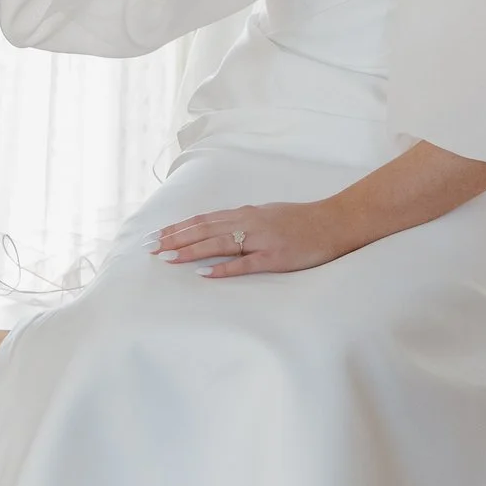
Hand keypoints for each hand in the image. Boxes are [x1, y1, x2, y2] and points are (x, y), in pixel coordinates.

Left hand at [153, 197, 347, 276]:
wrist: (335, 222)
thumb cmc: (303, 220)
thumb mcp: (268, 214)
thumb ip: (244, 221)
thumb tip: (220, 228)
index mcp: (246, 213)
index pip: (204, 219)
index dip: (178, 227)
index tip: (156, 235)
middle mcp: (249, 222)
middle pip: (204, 229)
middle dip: (175, 238)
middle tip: (150, 247)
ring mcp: (262, 239)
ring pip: (218, 243)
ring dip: (190, 250)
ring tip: (167, 258)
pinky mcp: (275, 256)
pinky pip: (244, 263)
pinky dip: (222, 267)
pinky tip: (204, 273)